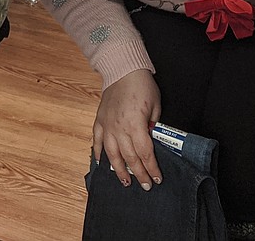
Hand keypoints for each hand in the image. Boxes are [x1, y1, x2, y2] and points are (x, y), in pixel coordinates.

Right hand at [93, 69, 161, 191]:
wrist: (123, 69)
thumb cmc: (142, 85)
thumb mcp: (156, 106)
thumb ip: (153, 126)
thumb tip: (152, 140)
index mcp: (135, 125)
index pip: (145, 153)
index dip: (151, 168)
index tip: (157, 178)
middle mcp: (119, 128)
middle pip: (130, 158)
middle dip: (139, 174)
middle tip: (146, 185)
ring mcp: (107, 125)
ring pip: (112, 155)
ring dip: (119, 170)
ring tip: (125, 182)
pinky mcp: (100, 121)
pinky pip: (98, 141)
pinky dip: (98, 154)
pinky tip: (101, 164)